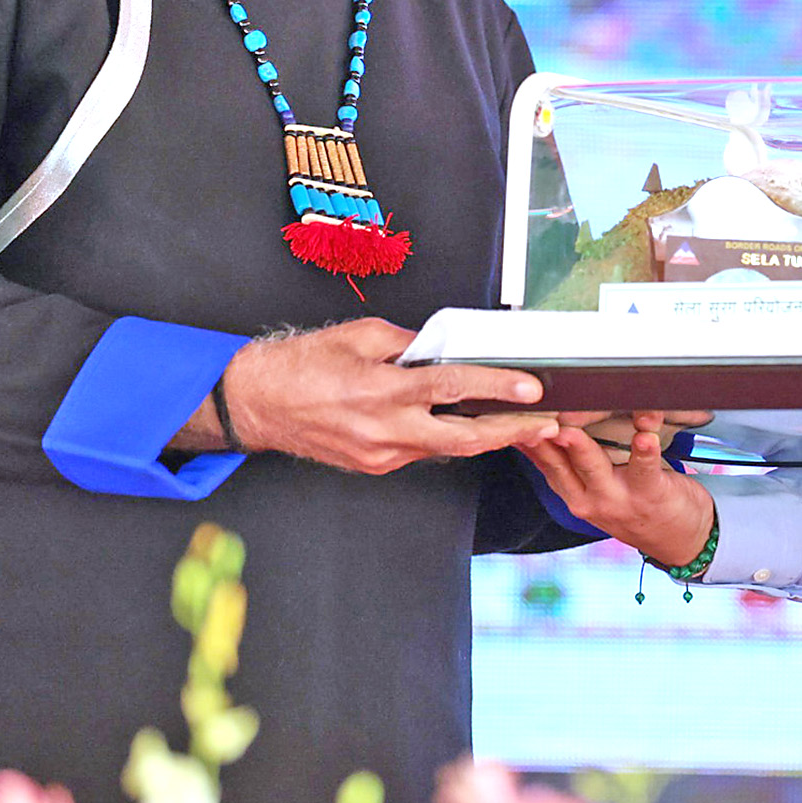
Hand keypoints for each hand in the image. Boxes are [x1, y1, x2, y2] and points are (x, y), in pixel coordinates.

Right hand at [178, 317, 558, 475]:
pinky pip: (420, 453)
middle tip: (546, 425)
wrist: (255, 404)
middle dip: (510, 433)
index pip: (453, 388)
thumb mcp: (357, 336)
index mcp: (383, 391)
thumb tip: (439, 349)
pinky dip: (446, 440)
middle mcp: (386, 430)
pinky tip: (466, 428)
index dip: (497, 388)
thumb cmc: (300, 365)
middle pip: (464, 440)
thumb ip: (406, 343)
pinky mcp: (373, 466)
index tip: (531, 389)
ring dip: (483, 438)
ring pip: (445, 450)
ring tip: (519, 425)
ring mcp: (380, 454)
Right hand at [521, 419, 716, 565]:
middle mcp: (589, 499)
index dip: (525, 439)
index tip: (510, 415)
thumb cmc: (637, 505)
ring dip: (580, 446)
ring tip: (569, 430)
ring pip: (593, 466)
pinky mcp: (649, 493)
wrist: (681, 540)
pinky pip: (644, 468)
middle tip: (530, 419)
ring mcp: (618, 498)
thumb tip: (544, 429)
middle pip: (559, 464)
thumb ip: (572, 463)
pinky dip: (644, 449)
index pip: (542, 462)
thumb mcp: (595, 492)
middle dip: (543, 441)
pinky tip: (644, 435)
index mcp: (574, 494)